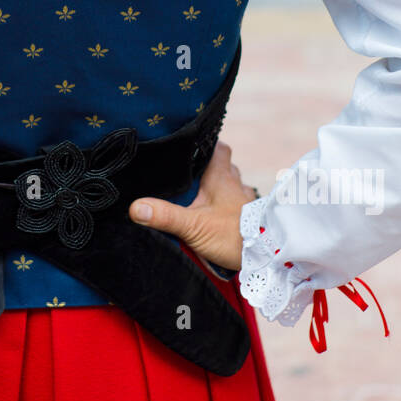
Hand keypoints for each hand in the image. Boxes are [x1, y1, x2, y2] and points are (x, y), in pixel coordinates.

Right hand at [128, 141, 255, 271]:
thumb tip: (135, 207)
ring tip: (199, 195)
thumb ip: (164, 216)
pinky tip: (215, 216)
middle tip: (189, 173)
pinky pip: (236, 205)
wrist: (265, 257)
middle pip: (224, 166)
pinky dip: (226, 207)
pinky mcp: (249, 219)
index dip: (208, 143)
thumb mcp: (193, 226)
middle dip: (208, 168)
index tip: (193, 144)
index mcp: (222, 177)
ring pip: (231, 186)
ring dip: (218, 188)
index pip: (219, 148)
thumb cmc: (232, 236)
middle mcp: (236, 185)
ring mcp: (245, 202)